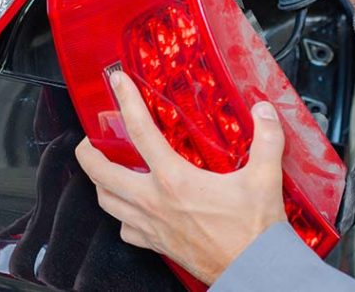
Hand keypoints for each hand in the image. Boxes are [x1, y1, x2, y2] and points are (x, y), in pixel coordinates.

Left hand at [74, 71, 287, 283]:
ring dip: (99, 184)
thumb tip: (264, 112)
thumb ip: (266, 139)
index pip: (139, 130)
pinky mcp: (156, 245)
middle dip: (87, 153)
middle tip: (89, 140)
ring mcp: (151, 225)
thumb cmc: (254, 231)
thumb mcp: (265, 177)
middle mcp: (154, 202)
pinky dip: (120, 217)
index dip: (125, 102)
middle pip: (101, 172)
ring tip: (102, 172)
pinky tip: (129, 211)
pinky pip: (125, 231)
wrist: (253, 270)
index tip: (117, 83)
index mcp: (174, 179)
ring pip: (106, 202)